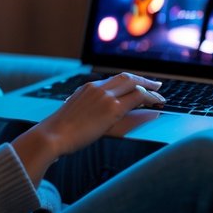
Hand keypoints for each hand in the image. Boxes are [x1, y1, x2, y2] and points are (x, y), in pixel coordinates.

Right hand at [13, 73, 163, 183]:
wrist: (51, 135)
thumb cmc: (58, 132)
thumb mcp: (75, 115)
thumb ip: (90, 110)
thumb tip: (106, 112)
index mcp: (87, 87)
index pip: (114, 79)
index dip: (130, 81)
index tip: (138, 85)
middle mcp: (97, 87)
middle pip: (127, 77)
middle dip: (144, 80)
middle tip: (156, 85)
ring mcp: (105, 96)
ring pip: (134, 85)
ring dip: (150, 89)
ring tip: (160, 96)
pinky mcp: (112, 108)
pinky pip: (137, 98)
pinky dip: (149, 99)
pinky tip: (157, 104)